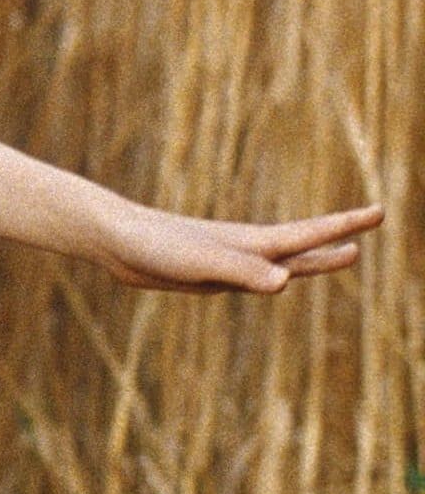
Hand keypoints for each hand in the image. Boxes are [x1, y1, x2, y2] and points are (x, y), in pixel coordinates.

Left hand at [98, 202, 383, 293]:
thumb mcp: (202, 263)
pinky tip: (276, 277)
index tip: (380, 211)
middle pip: (302, 248)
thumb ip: (242, 272)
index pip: (309, 235)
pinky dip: (274, 275)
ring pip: (280, 262)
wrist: (113, 240)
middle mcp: (245, 250)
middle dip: (338, 241)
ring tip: (345, 255)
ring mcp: (227, 261)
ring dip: (314, 259)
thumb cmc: (155, 246)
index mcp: (251, 244)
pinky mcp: (207, 273)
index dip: (344, 226)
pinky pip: (252, 276)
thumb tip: (284, 282)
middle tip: (374, 229)